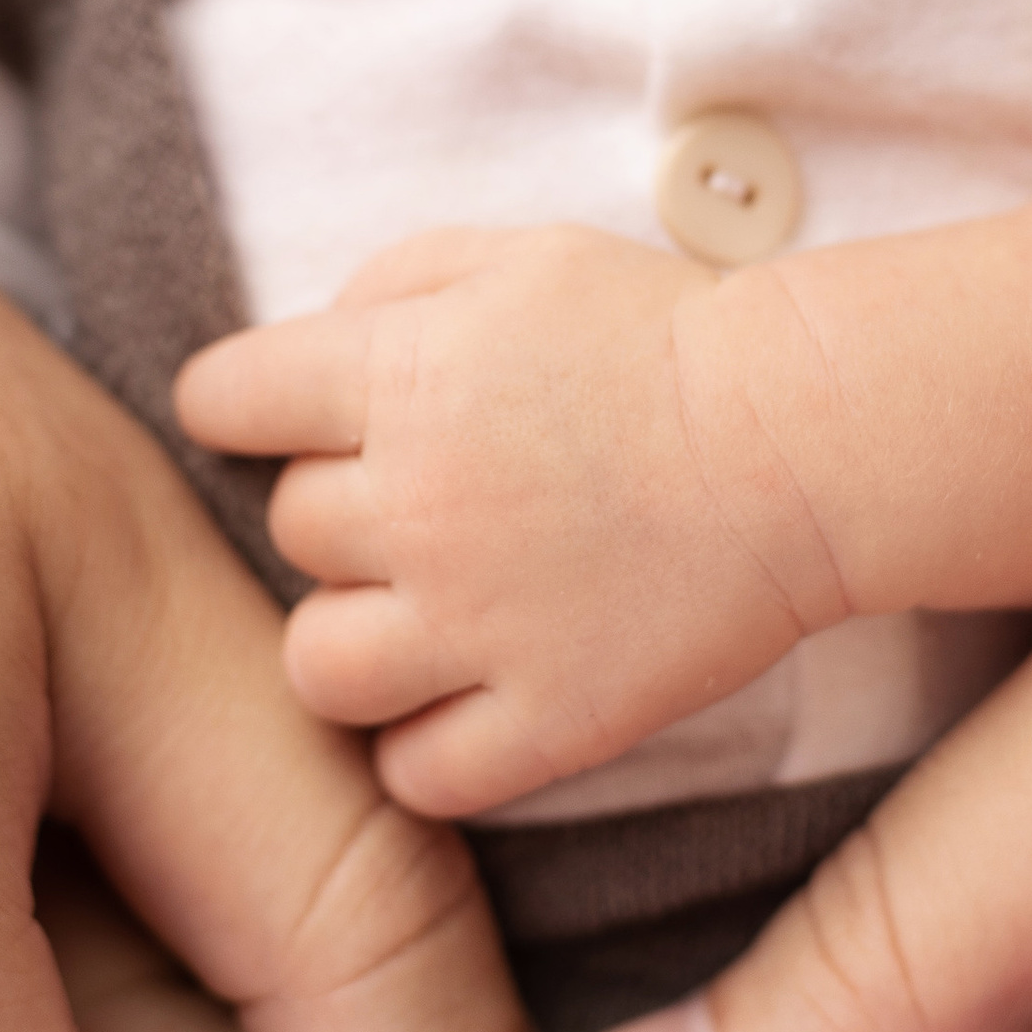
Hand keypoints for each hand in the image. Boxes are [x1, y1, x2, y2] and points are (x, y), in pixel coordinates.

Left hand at [177, 228, 846, 817]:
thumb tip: (310, 347)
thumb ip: (392, 283)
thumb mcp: (521, 258)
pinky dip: (422, 747)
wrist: (809, 441)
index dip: (240, 405)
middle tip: (420, 502)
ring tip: (414, 618)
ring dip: (352, 640)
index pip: (223, 399)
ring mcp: (479, 624)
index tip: (276, 416)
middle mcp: (418, 505)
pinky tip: (463, 702)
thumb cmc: (664, 334)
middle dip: (336, 513)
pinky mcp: (548, 719)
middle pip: (286, 531)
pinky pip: (416, 773)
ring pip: (318, 666)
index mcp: (400, 376)